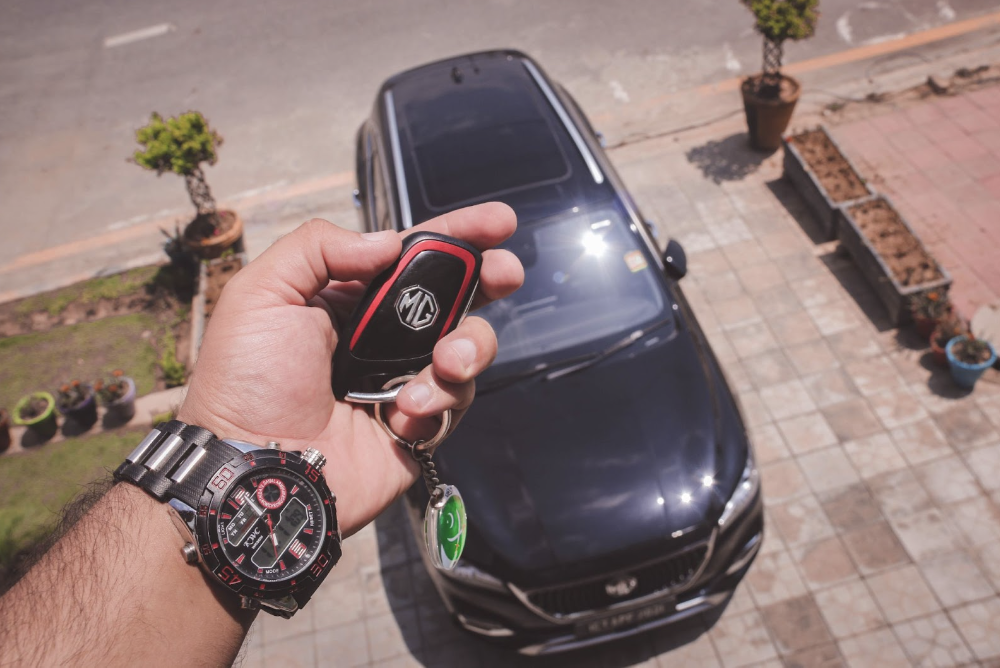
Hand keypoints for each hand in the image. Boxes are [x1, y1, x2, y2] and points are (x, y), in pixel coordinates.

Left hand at [177, 203, 521, 535]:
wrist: (255, 468)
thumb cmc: (247, 382)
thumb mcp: (262, 294)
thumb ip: (320, 248)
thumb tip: (387, 243)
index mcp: (344, 301)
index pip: (409, 258)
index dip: (456, 238)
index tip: (499, 222)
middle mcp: (377, 339)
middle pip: (451, 299)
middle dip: (486, 281)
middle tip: (506, 274)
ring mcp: (400, 383)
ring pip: (465, 348)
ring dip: (467, 346)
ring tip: (446, 362)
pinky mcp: (415, 428)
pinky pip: (455, 402)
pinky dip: (439, 400)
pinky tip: (404, 411)